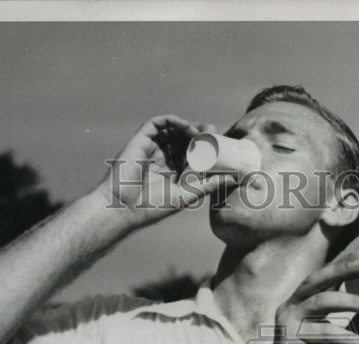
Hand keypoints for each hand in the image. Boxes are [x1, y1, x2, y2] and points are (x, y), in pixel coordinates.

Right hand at [95, 115, 231, 224]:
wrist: (123, 207)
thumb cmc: (152, 207)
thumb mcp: (187, 195)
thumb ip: (209, 185)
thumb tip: (234, 179)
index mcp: (173, 171)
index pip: (192, 153)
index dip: (205, 146)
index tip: (219, 143)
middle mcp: (162, 158)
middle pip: (183, 139)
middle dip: (199, 133)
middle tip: (213, 132)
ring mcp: (151, 148)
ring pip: (172, 129)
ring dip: (187, 127)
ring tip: (201, 132)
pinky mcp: (141, 140)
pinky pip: (156, 123)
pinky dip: (171, 120)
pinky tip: (185, 126)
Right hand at [267, 249, 358, 343]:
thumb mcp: (347, 343)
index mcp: (302, 304)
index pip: (323, 279)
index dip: (343, 264)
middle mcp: (290, 308)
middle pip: (317, 281)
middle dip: (342, 269)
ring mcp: (286, 321)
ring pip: (322, 302)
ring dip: (353, 302)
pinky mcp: (287, 338)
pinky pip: (323, 332)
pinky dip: (348, 338)